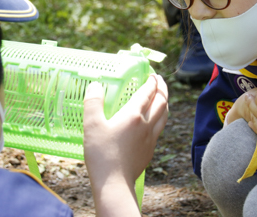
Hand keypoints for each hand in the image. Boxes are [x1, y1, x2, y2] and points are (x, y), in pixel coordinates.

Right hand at [83, 74, 167, 215]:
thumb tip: (95, 85)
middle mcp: (146, 124)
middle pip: (162, 102)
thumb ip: (93, 102)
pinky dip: (161, 117)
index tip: (152, 74)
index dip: (152, 82)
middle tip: (159, 81)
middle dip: (162, 89)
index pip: (148, 93)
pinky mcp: (149, 150)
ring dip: (165, 102)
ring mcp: (150, 139)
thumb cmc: (101, 154)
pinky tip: (153, 122)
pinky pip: (160, 128)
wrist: (114, 183)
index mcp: (134, 115)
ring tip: (161, 97)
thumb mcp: (91, 125)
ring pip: (164, 116)